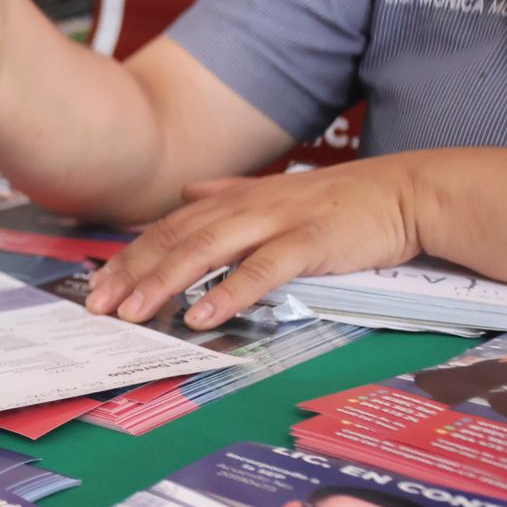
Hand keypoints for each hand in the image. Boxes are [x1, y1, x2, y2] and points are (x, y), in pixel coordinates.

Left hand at [83, 155, 425, 329]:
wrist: (410, 191)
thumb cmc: (344, 201)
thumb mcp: (277, 193)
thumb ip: (229, 194)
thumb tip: (189, 191)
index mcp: (234, 200)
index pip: (167, 230)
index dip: (129, 259)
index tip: (97, 289)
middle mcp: (246, 206)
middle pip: (175, 240)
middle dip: (132, 273)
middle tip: (99, 307)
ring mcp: (277, 221)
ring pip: (207, 250)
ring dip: (166, 282)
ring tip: (134, 313)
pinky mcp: (311, 241)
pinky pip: (263, 269)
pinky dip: (230, 292)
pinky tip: (203, 316)